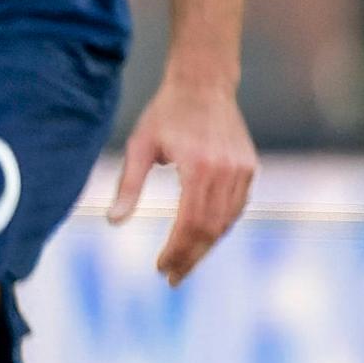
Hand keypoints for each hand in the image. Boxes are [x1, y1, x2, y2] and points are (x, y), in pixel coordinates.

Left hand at [109, 68, 255, 285]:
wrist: (204, 84)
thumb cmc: (165, 113)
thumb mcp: (139, 146)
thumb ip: (128, 186)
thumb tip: (113, 222)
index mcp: (199, 167)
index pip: (189, 223)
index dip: (176, 251)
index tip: (161, 269)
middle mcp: (227, 171)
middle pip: (210, 229)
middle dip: (191, 257)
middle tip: (172, 278)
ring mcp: (243, 170)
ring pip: (226, 222)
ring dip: (206, 246)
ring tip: (184, 263)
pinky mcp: (250, 168)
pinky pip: (237, 208)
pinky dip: (220, 227)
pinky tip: (202, 238)